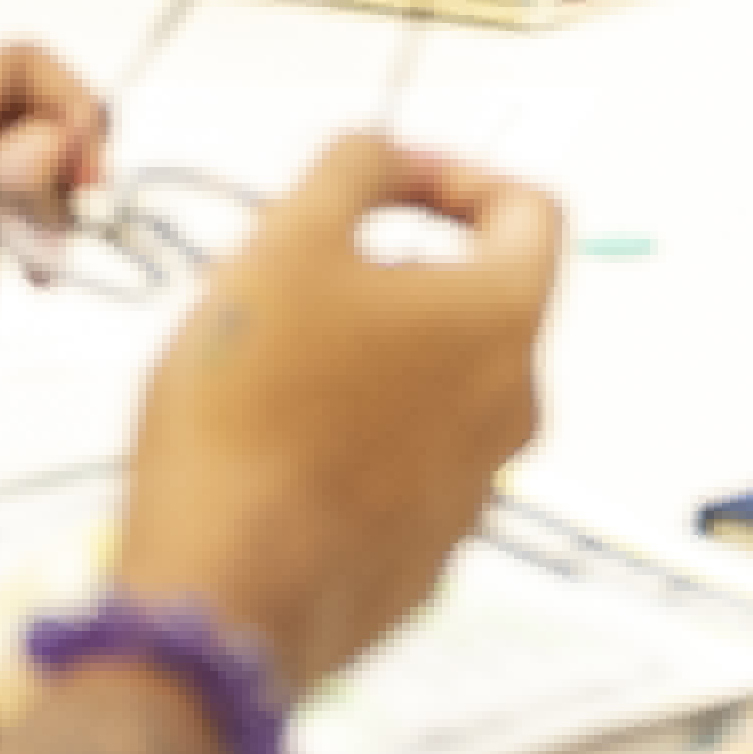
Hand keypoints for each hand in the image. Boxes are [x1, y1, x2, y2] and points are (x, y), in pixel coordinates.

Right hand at [112, 137, 562, 691]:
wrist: (222, 598)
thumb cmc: (252, 420)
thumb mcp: (287, 244)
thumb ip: (353, 168)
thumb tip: (385, 155)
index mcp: (504, 319)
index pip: (531, 209)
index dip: (457, 176)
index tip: (385, 184)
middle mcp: (516, 405)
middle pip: (472, 300)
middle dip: (387, 272)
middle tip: (292, 280)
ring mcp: (478, 490)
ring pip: (432, 386)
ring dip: (364, 358)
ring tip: (265, 370)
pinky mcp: (426, 555)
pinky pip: (402, 466)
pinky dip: (352, 439)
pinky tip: (270, 451)